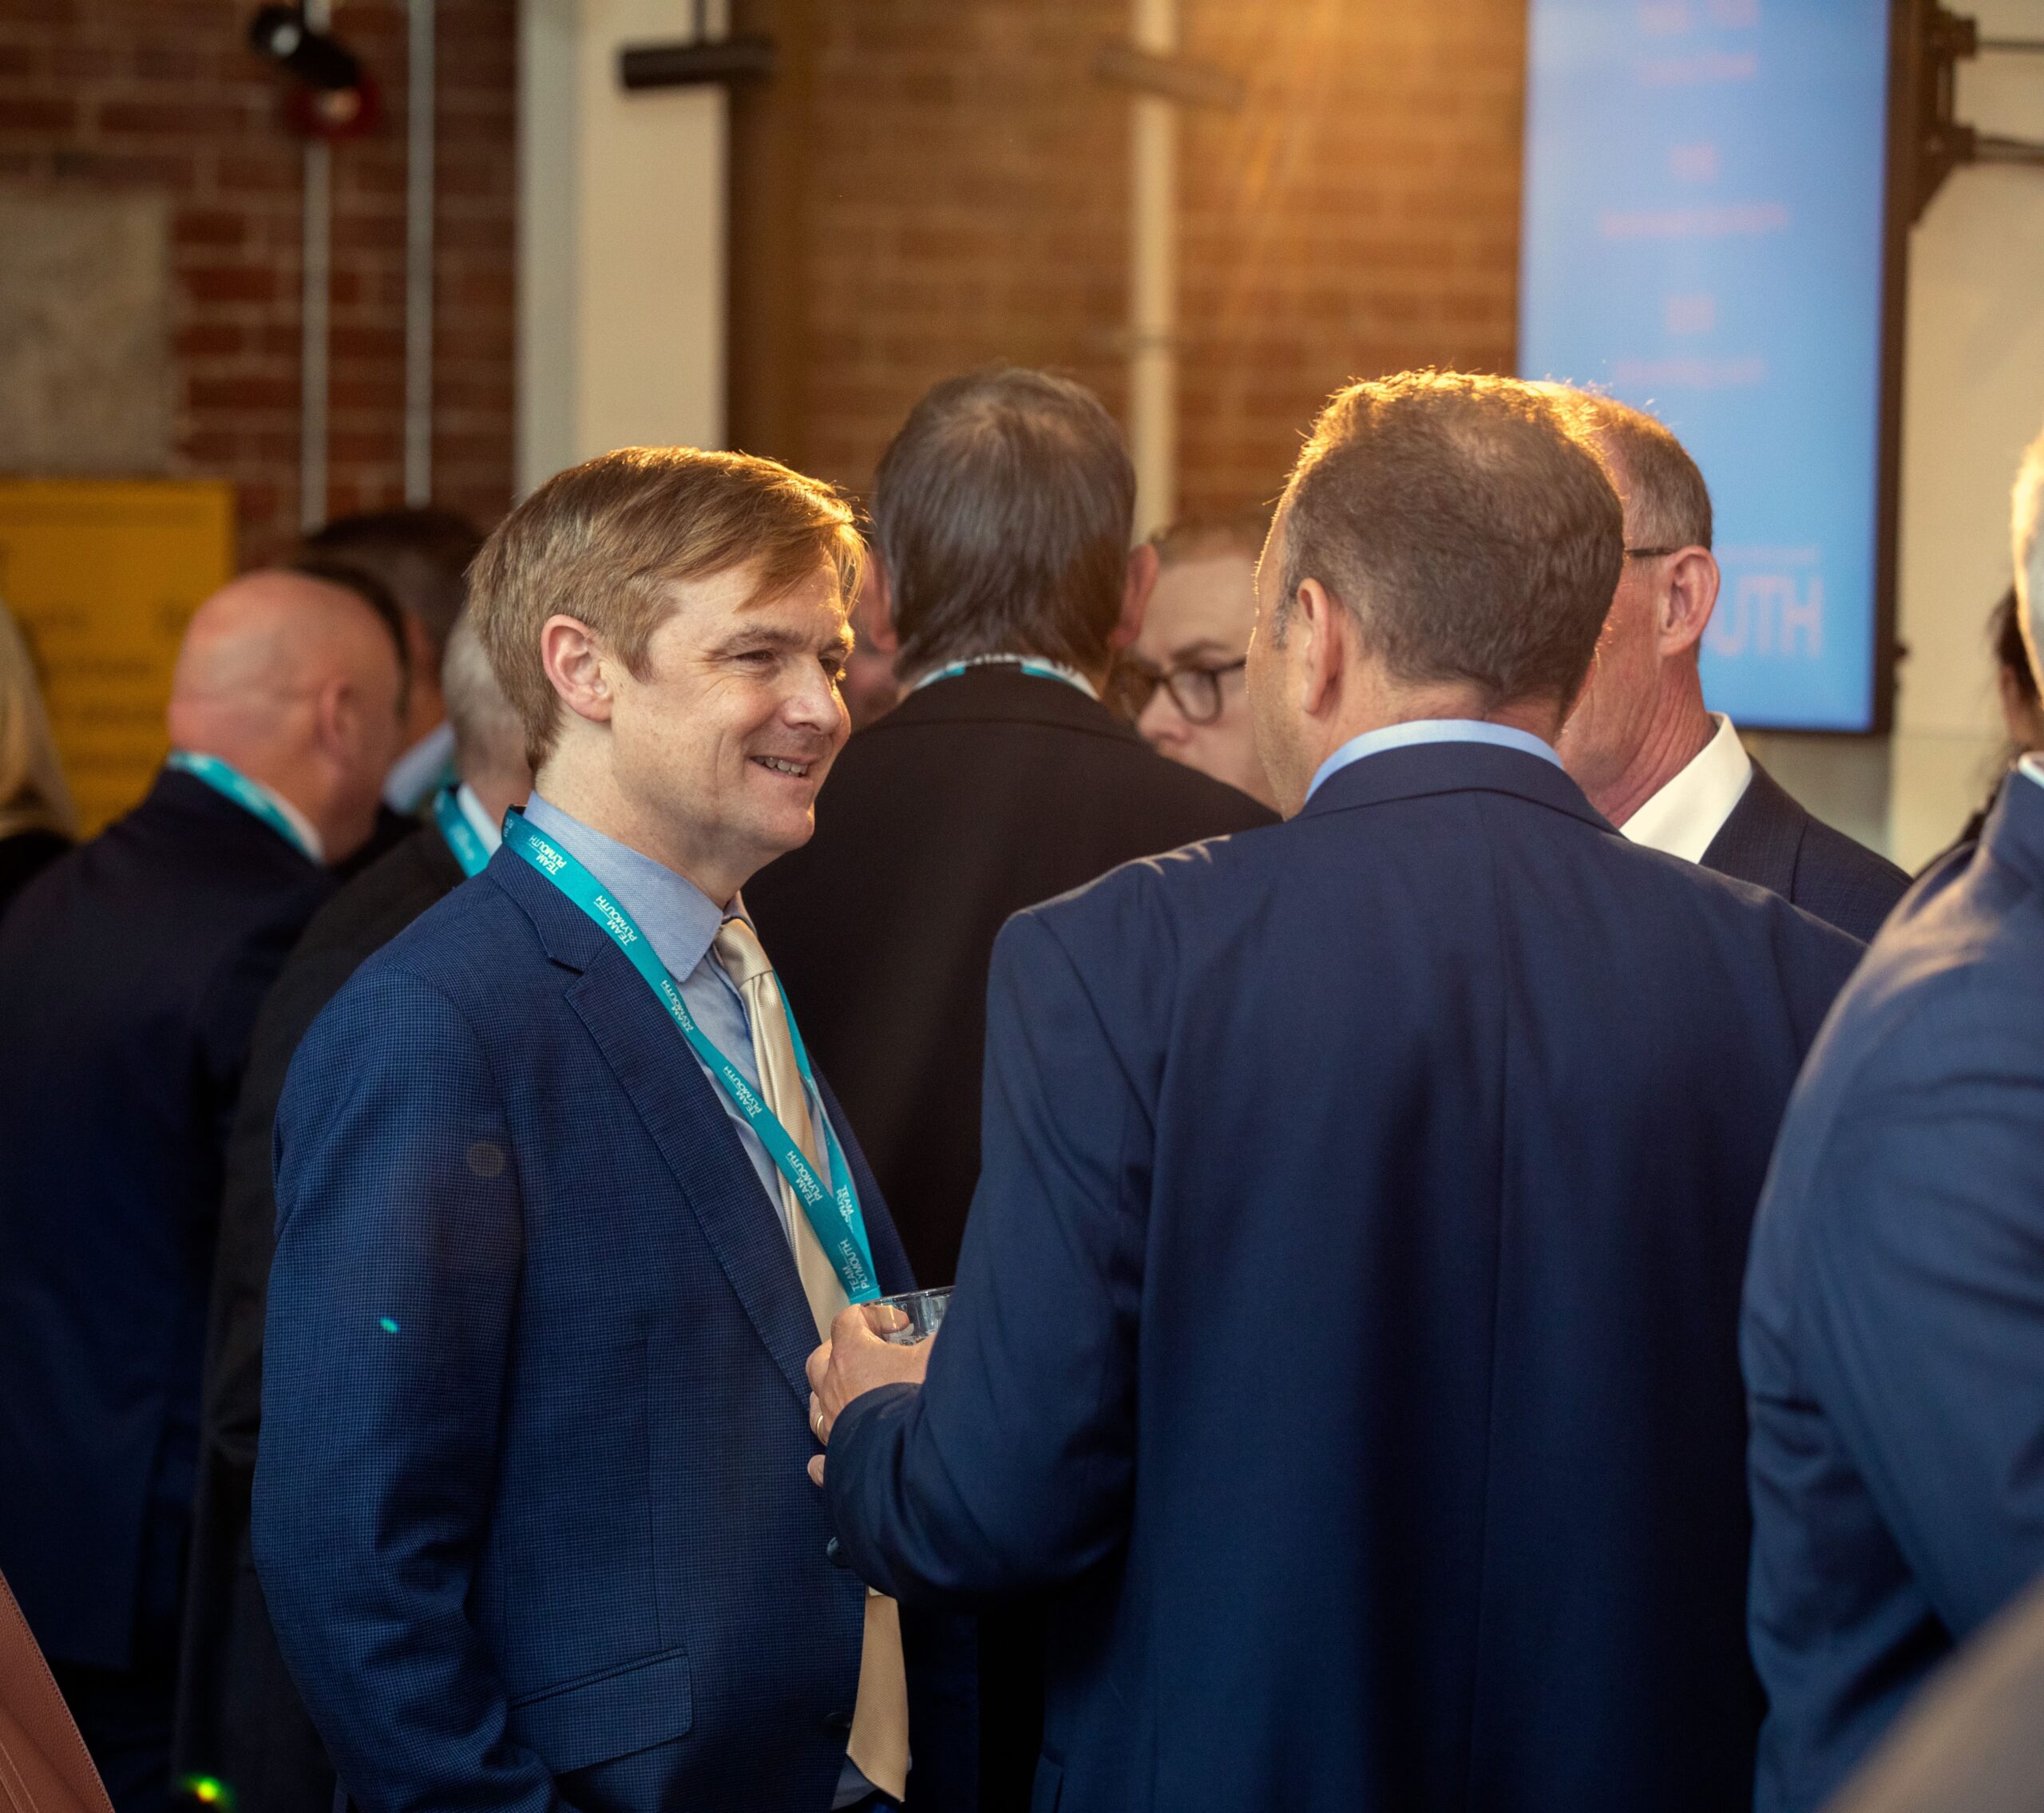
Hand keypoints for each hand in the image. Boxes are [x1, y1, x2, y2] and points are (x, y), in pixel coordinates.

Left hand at [804, 1302, 928, 1487]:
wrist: (916, 1457)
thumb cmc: (920, 1400)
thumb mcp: (939, 1353)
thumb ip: (944, 1335)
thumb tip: (957, 1328)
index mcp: (853, 1355)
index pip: (849, 1320)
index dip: (873, 1315)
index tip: (901, 1326)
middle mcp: (835, 1387)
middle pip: (822, 1358)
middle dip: (841, 1350)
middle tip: (868, 1352)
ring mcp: (833, 1423)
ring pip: (817, 1404)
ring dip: (830, 1395)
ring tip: (851, 1396)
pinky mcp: (838, 1458)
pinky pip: (820, 1460)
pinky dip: (821, 1459)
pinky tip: (824, 1462)